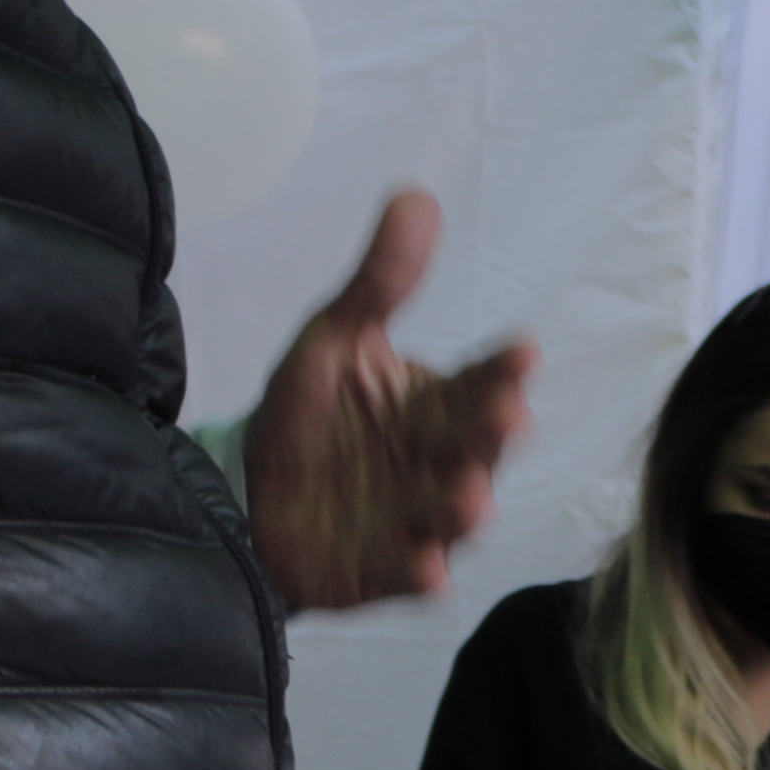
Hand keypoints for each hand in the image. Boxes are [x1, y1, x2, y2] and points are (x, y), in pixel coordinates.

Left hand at [243, 188, 534, 611]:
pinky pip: (412, 575)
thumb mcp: (333, 341)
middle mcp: (440, 462)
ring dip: (464, 507)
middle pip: (476, 447)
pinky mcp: (388, 571)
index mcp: (436, 406)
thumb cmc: (306, 419)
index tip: (523, 352)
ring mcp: (418, 520)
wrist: (247, 499)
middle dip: (493, 433)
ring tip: (468, 497)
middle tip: (506, 415)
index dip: (503, 370)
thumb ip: (380, 282)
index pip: (479, 381)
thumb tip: (416, 193)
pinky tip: (427, 569)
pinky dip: (421, 573)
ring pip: (453, 515)